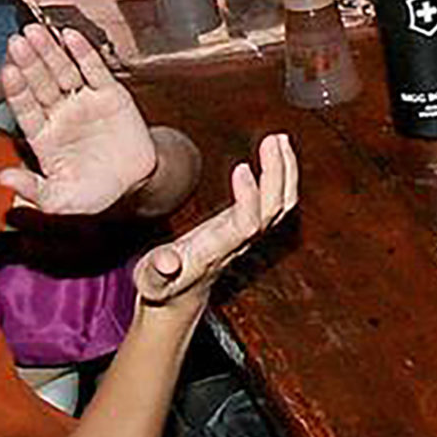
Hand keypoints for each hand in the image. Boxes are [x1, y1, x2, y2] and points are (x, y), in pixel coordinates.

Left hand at [0, 25, 162, 214]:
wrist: (135, 183)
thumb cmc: (93, 192)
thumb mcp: (61, 200)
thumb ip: (33, 190)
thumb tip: (2, 178)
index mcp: (43, 137)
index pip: (26, 109)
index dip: (17, 91)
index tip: (7, 72)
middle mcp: (60, 114)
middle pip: (41, 83)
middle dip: (29, 63)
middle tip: (17, 42)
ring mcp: (84, 101)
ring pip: (63, 71)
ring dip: (49, 51)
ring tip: (34, 32)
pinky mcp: (110, 94)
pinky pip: (95, 70)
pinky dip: (83, 53)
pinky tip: (70, 36)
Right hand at [135, 133, 298, 305]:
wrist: (179, 297)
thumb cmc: (162, 286)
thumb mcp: (151, 282)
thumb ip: (157, 271)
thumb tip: (167, 262)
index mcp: (217, 249)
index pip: (246, 223)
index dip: (249, 197)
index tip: (242, 167)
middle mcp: (240, 240)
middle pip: (273, 209)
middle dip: (277, 174)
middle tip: (273, 139)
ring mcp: (249, 233)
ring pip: (282, 204)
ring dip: (286, 171)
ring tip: (281, 139)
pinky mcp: (250, 223)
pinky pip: (277, 200)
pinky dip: (282, 174)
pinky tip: (277, 150)